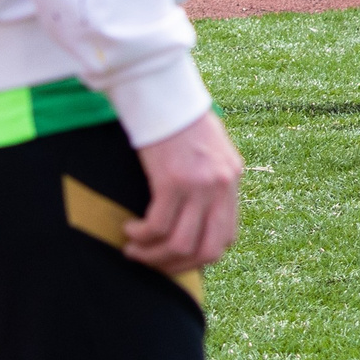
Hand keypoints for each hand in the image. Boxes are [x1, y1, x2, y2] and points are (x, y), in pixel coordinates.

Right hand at [126, 111, 241, 273]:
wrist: (165, 93)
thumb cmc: (178, 121)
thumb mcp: (207, 152)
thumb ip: (207, 182)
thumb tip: (193, 214)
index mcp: (231, 180)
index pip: (227, 237)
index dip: (200, 256)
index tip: (174, 258)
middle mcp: (222, 185)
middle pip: (208, 250)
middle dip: (176, 266)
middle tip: (151, 263)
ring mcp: (200, 184)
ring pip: (181, 244)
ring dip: (153, 255)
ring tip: (133, 249)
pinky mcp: (173, 180)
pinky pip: (158, 226)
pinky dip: (141, 236)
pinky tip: (128, 228)